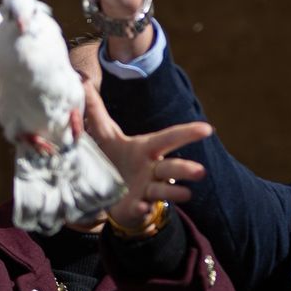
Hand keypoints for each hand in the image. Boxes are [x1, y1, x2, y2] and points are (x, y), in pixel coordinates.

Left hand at [82, 88, 210, 231]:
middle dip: (186, 169)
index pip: (170, 138)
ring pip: (165, 190)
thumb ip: (96, 112)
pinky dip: (143, 209)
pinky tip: (143, 208)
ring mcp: (148, 190)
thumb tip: (83, 81)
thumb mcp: (105, 136)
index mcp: (147, 149)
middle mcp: (153, 169)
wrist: (110, 194)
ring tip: (186, 194)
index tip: (207, 129)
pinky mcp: (137, 207)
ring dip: (175, 192)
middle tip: (201, 171)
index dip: (187, 133)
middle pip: (173, 167)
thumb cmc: (115, 160)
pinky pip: (143, 209)